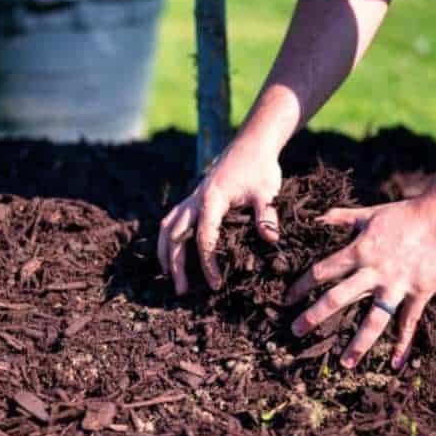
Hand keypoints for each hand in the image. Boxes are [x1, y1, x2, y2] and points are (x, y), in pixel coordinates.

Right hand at [158, 139, 281, 294]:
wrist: (251, 145)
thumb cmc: (260, 168)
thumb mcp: (267, 192)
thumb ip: (267, 215)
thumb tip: (270, 239)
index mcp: (212, 199)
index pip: (204, 238)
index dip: (207, 263)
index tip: (215, 284)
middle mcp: (195, 199)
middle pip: (176, 236)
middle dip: (175, 264)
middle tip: (181, 291)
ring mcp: (191, 198)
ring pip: (167, 228)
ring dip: (165, 253)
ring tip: (169, 277)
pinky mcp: (192, 199)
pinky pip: (171, 220)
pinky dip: (167, 239)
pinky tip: (171, 255)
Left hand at [288, 196, 435, 369]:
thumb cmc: (405, 214)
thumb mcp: (369, 213)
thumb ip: (341, 217)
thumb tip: (317, 218)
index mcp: (359, 251)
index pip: (322, 272)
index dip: (302, 286)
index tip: (287, 299)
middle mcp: (374, 272)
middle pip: (338, 298)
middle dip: (315, 316)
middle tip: (296, 331)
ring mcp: (397, 285)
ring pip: (374, 320)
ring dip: (359, 343)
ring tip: (345, 363)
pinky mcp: (420, 293)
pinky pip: (408, 323)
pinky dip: (402, 344)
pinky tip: (395, 363)